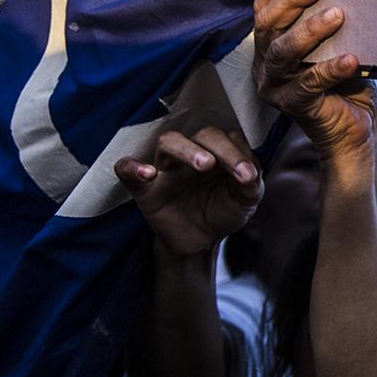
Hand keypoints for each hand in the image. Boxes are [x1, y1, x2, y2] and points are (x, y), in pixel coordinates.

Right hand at [114, 127, 260, 257]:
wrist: (200, 241)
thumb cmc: (223, 212)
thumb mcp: (244, 201)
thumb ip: (250, 185)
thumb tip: (249, 174)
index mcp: (220, 153)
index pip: (229, 138)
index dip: (239, 152)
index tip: (249, 176)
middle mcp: (194, 153)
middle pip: (203, 135)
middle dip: (220, 148)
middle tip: (232, 170)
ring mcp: (167, 168)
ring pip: (169, 142)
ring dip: (186, 149)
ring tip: (204, 164)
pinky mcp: (144, 188)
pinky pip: (126, 169)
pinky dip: (132, 167)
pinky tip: (147, 174)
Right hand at [250, 0, 376, 158]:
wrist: (354, 131)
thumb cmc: (346, 85)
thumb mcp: (337, 46)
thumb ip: (332, 24)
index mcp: (270, 49)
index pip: (264, 12)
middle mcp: (266, 67)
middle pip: (269, 27)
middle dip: (293, 0)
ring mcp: (276, 88)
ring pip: (283, 52)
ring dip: (310, 30)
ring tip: (337, 15)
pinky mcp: (294, 107)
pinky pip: (309, 84)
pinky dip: (330, 68)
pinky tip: (351, 58)